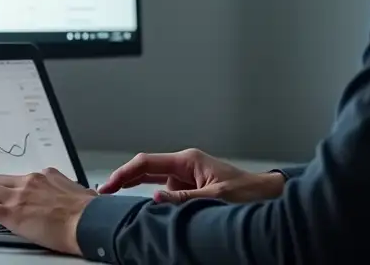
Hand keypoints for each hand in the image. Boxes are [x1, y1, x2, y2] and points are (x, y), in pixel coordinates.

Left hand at [0, 168, 96, 254]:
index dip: (10, 188)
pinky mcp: (11, 213)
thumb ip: (71, 194)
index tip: (8, 197)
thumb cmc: (90, 212)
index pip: (21, 178)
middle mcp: (30, 181)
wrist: (89, 220)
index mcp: (46, 176)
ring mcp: (19, 196)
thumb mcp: (81, 194)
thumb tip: (79, 199)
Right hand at [98, 148, 285, 203]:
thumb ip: (184, 198)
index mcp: (187, 160)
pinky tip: (142, 208)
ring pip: (153, 183)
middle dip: (124, 180)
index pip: (146, 163)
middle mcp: (183, 166)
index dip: (124, 173)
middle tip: (103, 195)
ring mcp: (185, 178)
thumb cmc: (247, 192)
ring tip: (116, 201)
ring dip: (136, 191)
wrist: (266, 196)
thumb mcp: (214, 198)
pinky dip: (151, 200)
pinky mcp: (189, 189)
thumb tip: (156, 198)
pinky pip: (165, 193)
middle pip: (145, 170)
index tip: (108, 186)